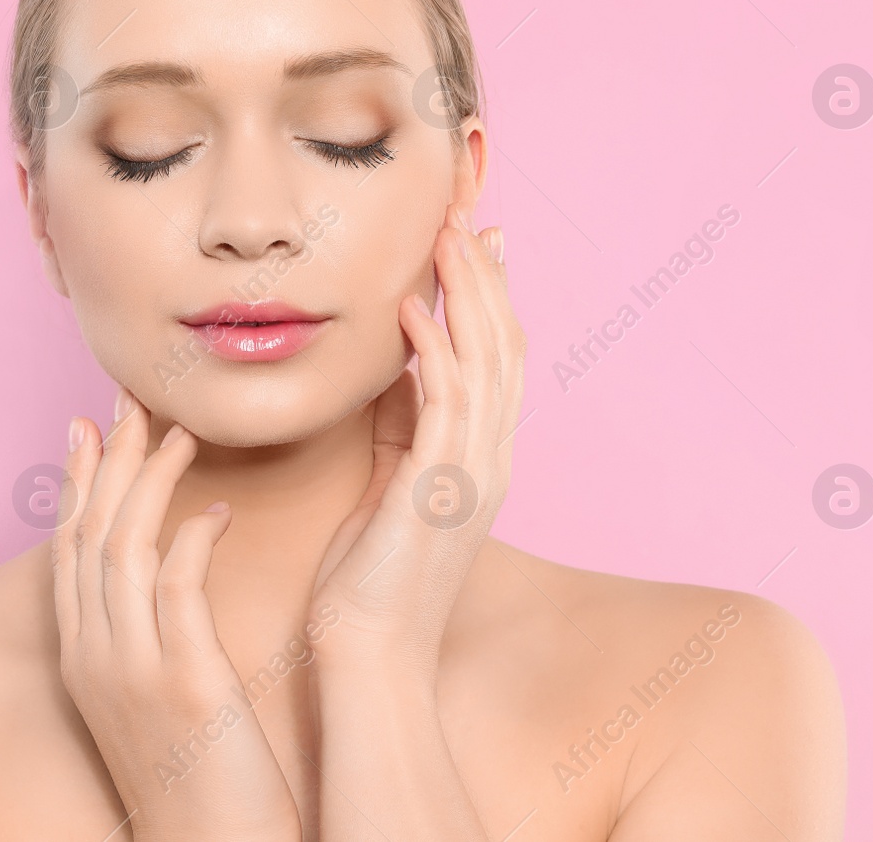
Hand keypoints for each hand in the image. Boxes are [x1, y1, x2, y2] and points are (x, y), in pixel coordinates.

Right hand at [53, 387, 301, 841]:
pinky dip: (192, 538)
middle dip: (107, 461)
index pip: (69, 552)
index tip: (89, 426)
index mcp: (84, 662)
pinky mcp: (184, 684)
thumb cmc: (197, 782)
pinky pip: (177, 586)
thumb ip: (149, 640)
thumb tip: (164, 581)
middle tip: (130, 399)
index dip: (78, 483)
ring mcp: (133, 671)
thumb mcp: (155, 703)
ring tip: (179, 432)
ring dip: (149, 481)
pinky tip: (216, 509)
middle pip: (88, 535)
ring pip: (123, 547)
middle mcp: (95, 659)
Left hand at [308, 202, 526, 683]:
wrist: (369, 655)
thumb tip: (397, 370)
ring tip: (443, 240)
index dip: (487, 299)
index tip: (473, 244)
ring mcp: (472, 475)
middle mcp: (488, 460)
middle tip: (467, 219)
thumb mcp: (389, 485)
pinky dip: (435, 351)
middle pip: (503, 348)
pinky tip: (412, 310)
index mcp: (477, 459)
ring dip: (465, 297)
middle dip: (484, 280)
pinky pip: (446, 405)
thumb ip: (400, 427)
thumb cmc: (370, 579)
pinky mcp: (440, 490)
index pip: (494, 361)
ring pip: (486, 364)